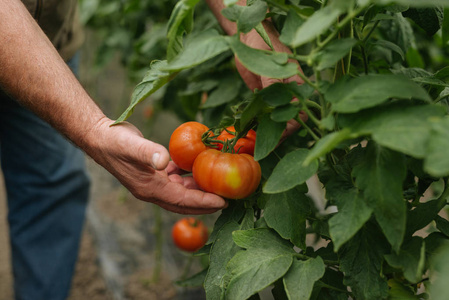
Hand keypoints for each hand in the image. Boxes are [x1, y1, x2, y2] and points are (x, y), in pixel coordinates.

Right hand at [84, 117, 227, 213]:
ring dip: (198, 192)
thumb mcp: (132, 145)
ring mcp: (152, 183)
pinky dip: (188, 179)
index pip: (182, 201)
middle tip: (227, 200)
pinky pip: (175, 181)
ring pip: (181, 193)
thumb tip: (165, 160)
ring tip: (217, 187)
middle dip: (205, 204)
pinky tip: (198, 171)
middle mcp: (152, 190)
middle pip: (184, 203)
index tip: (223, 201)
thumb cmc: (115, 141)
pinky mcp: (153, 174)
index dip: (204, 202)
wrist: (98, 137)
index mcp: (150, 189)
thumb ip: (149, 152)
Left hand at [237, 21, 307, 138]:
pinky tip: (249, 133)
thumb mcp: (268, 64)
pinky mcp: (263, 96)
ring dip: (266, 132)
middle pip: (288, 120)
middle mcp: (290, 93)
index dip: (289, 128)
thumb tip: (279, 102)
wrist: (248, 35)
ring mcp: (276, 96)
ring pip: (275, 119)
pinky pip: (263, 113)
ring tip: (254, 145)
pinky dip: (257, 123)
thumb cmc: (263, 45)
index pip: (298, 113)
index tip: (276, 139)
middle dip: (277, 135)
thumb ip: (273, 83)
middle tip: (262, 148)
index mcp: (297, 85)